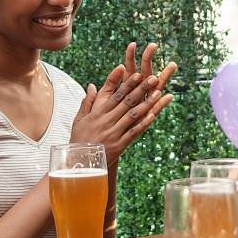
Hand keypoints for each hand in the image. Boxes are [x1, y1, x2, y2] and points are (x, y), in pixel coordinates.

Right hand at [70, 42, 176, 160]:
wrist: (79, 163)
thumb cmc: (79, 139)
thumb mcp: (79, 119)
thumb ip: (87, 101)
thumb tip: (91, 84)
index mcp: (98, 113)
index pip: (116, 95)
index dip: (128, 84)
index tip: (138, 74)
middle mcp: (107, 120)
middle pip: (127, 101)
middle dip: (141, 89)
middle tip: (153, 78)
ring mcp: (114, 133)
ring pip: (133, 115)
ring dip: (147, 103)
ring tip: (158, 92)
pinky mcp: (119, 145)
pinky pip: (133, 132)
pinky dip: (143, 123)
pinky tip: (153, 115)